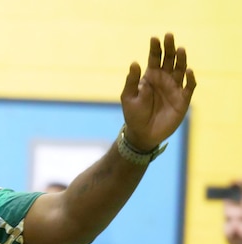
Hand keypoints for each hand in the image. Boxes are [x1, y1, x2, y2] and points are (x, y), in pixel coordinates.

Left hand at [120, 33, 195, 150]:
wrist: (142, 134)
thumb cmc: (134, 114)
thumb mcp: (128, 97)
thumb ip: (132, 81)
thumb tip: (134, 63)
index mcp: (151, 76)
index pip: (154, 58)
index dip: (155, 48)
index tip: (154, 38)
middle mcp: (164, 79)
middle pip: (169, 59)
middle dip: (169, 48)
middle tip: (169, 36)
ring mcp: (174, 88)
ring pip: (180, 69)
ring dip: (181, 59)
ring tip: (179, 49)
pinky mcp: (183, 99)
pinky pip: (189, 86)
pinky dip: (190, 78)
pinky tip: (188, 71)